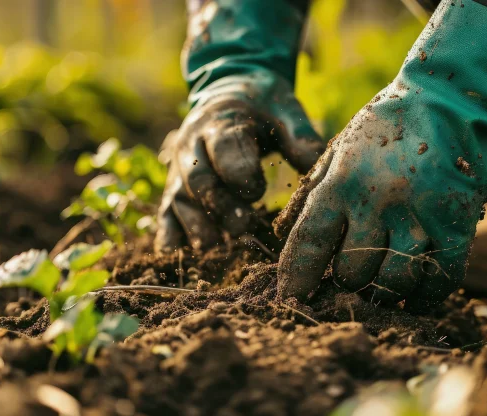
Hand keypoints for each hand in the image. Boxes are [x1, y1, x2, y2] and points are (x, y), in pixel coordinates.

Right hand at [155, 71, 322, 249]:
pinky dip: (169, 231)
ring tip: (212, 248)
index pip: (224, 146)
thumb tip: (320, 173)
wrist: (230, 91)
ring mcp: (180, 166)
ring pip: (180, 197)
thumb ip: (301, 139)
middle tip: (242, 228)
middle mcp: (193, 143)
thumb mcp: (286, 112)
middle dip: (219, 205)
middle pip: (199, 178)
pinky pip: (165, 209)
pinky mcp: (175, 184)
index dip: (238, 170)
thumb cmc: (264, 106)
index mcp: (222, 120)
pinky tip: (174, 252)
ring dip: (194, 224)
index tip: (258, 191)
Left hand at [275, 85, 486, 308]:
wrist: (449, 96)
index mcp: (342, 181)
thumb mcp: (339, 151)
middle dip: (348, 282)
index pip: (309, 243)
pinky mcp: (456, 220)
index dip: (297, 279)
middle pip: (353, 272)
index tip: (291, 299)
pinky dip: (426, 295)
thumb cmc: (387, 127)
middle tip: (353, 277)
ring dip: (385, 292)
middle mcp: (378, 198)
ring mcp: (420, 211)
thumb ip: (312, 194)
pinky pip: (439, 278)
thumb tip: (279, 235)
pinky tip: (417, 293)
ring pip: (394, 281)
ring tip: (382, 286)